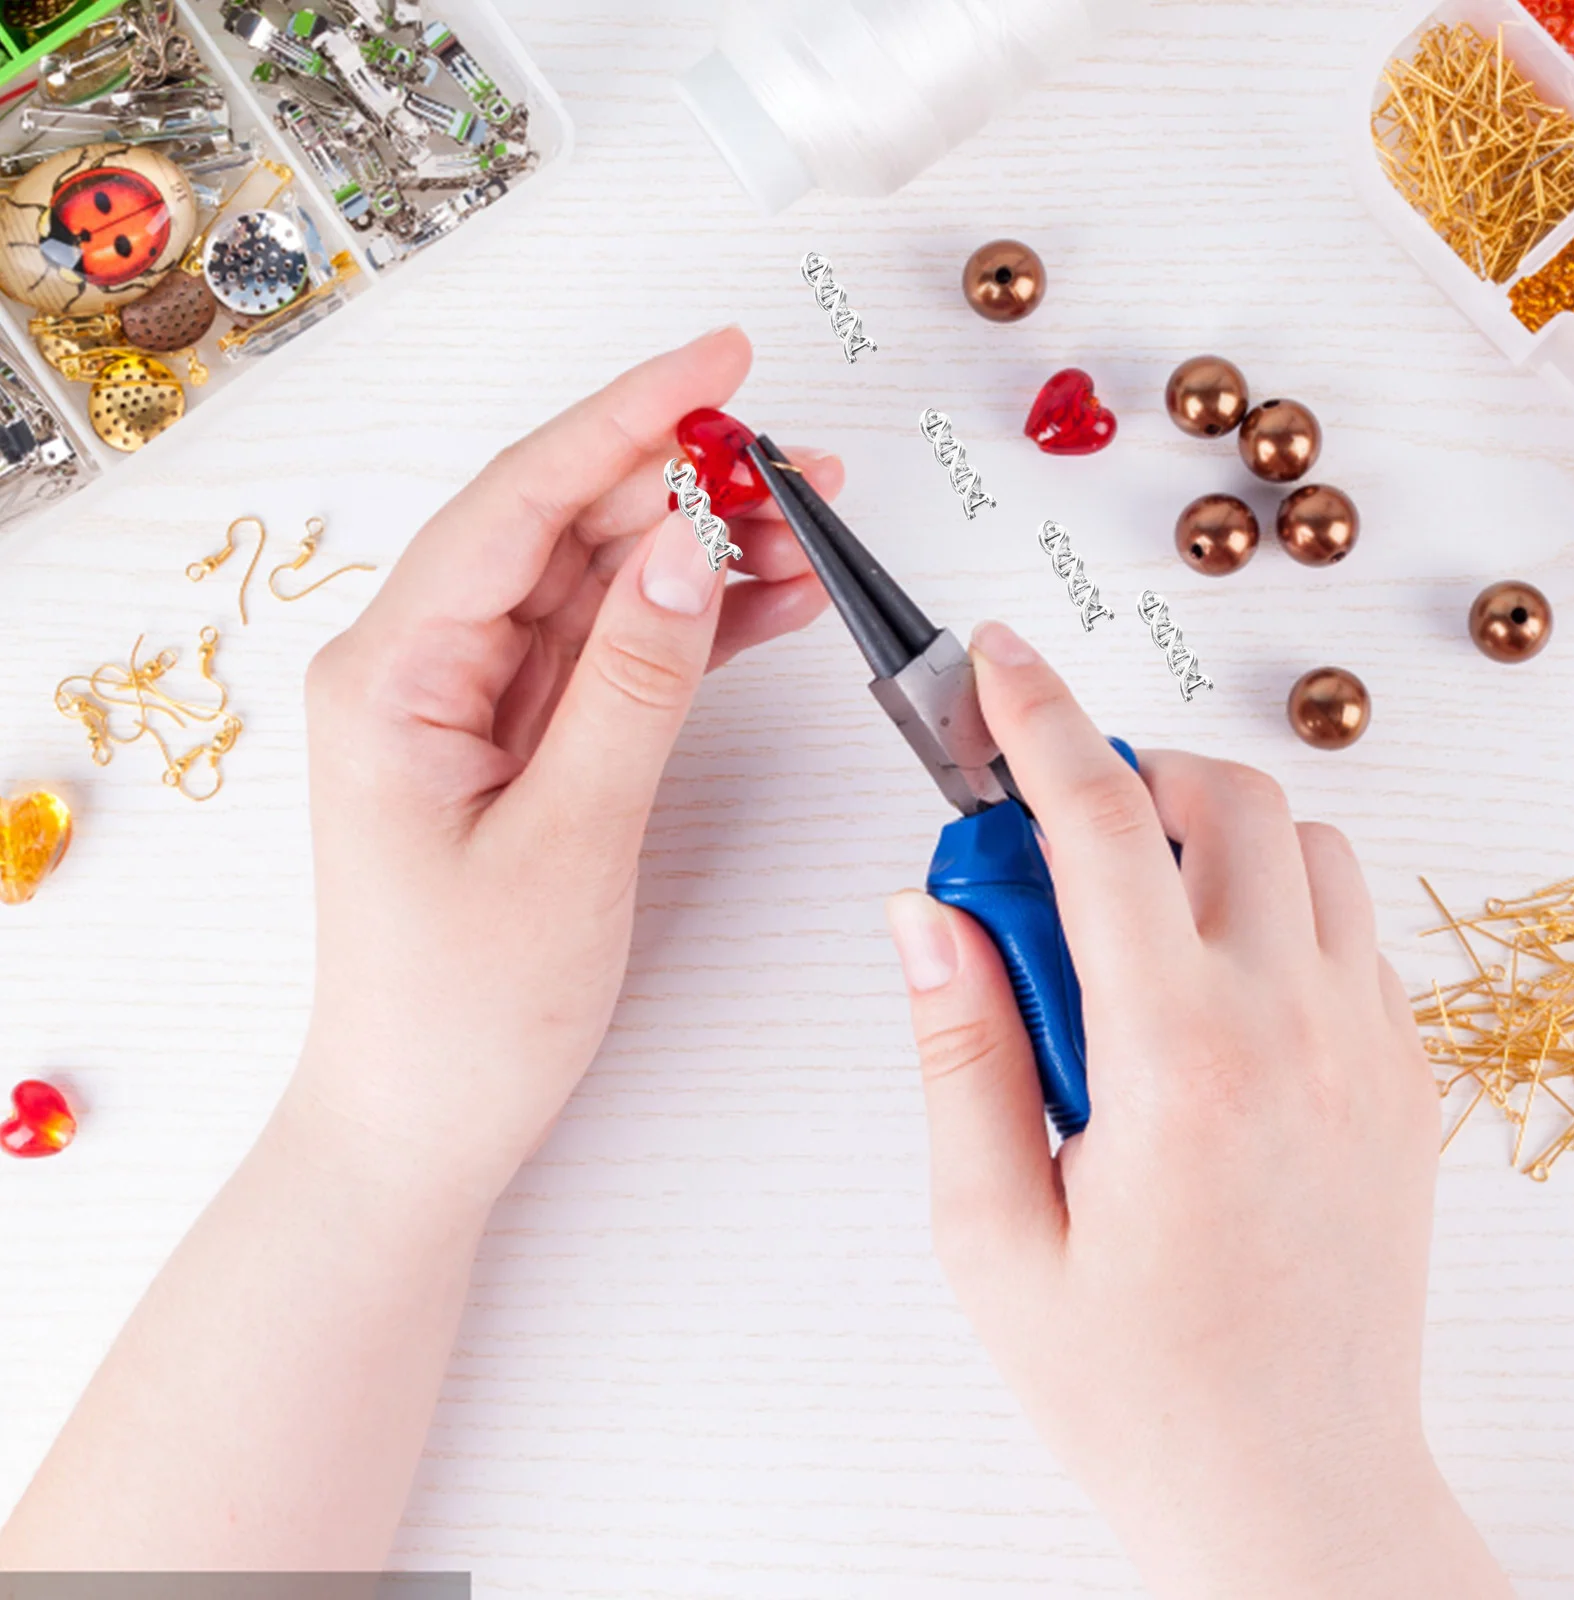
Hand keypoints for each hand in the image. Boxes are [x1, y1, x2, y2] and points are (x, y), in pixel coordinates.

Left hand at [291, 328, 838, 1208]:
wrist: (424, 1122)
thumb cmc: (466, 1010)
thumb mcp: (566, 842)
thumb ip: (630, 684)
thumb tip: (685, 548)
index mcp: (393, 676)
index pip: (517, 504)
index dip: (625, 420)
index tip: (722, 362)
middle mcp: (422, 669)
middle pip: (561, 531)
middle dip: (682, 484)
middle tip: (803, 465)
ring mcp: (473, 704)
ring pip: (597, 588)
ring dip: (699, 553)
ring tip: (811, 528)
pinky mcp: (519, 743)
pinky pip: (610, 656)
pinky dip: (688, 629)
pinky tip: (770, 602)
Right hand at [885, 622, 1512, 1599]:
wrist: (1298, 1495)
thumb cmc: (1137, 1390)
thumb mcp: (990, 1234)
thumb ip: (959, 1048)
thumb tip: (928, 912)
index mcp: (1181, 1062)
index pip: (1102, 827)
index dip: (1036, 720)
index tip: (996, 663)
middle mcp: (1297, 1031)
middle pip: (1226, 798)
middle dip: (1129, 774)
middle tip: (1052, 843)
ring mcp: (1371, 1050)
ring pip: (1305, 845)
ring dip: (1209, 839)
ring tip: (1131, 924)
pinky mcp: (1408, 1080)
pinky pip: (1350, 924)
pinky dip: (1273, 904)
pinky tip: (1206, 992)